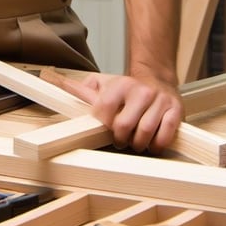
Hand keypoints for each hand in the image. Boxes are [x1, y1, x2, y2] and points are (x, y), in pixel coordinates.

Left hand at [44, 69, 182, 154]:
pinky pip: (164, 136)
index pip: (104, 109)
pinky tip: (153, 143)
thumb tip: (49, 79)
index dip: (103, 124)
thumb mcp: (104, 85)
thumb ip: (80, 89)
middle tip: (121, 139)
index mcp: (120, 85)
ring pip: (144, 133)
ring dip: (138, 144)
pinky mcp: (175, 111)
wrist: (158, 79)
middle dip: (120, 139)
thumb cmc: (127, 89)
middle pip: (123, 126)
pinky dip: (157, 145)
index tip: (105, 128)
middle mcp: (140, 91)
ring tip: (136, 141)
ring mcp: (159, 101)